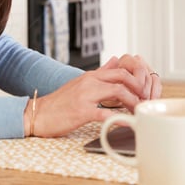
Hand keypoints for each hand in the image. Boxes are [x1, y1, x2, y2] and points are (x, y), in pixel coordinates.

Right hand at [28, 56, 161, 137]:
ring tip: (140, 111)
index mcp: (91, 76)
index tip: (145, 92)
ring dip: (134, 102)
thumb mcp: (81, 82)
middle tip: (147, 100)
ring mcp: (86, 96)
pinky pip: (105, 114)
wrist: (38, 113)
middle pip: (123, 77)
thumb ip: (100, 72)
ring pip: (118, 91)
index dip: (137, 80)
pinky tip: (127, 125)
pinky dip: (120, 120)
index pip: (121, 70)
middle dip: (140, 88)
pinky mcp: (81, 112)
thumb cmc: (60, 102)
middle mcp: (90, 82)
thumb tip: (116, 60)